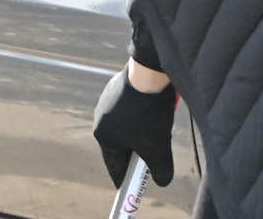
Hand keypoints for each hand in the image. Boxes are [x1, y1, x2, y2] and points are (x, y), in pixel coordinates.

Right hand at [93, 65, 176, 187]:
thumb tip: (161, 181)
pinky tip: (151, 116)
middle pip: (119, 145)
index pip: (114, 164)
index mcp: (104, 136)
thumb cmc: (148, 115)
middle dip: (133, 155)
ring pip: (124, 127)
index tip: (129, 187)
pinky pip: (126, 111)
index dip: (123, 177)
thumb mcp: (158, 148)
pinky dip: (138, 119)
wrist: (147, 74)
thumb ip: (160, 170)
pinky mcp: (116, 89)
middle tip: (147, 163)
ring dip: (137, 135)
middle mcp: (100, 119)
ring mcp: (106, 102)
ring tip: (154, 137)